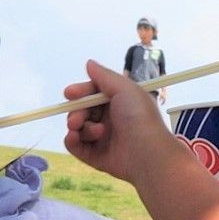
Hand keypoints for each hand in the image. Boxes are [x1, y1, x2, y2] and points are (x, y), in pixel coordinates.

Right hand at [63, 59, 177, 181]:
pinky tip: (75, 138)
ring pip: (78, 128)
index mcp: (119, 103)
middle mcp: (111, 119)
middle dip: (77, 112)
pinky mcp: (97, 156)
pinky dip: (72, 141)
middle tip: (77, 119)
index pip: (93, 93)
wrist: (149, 153)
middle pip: (82, 110)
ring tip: (97, 132)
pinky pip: (76, 146)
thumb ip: (105, 76)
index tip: (70, 93)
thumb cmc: (140, 118)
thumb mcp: (125, 89)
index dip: (80, 92)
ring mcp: (103, 138)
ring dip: (81, 127)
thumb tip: (89, 63)